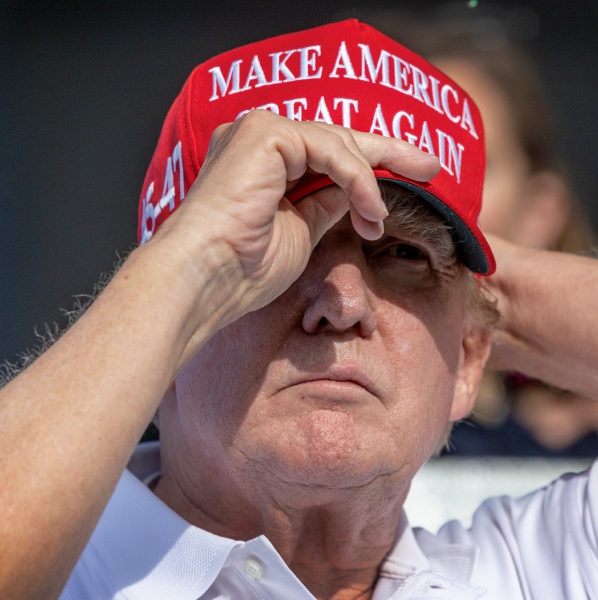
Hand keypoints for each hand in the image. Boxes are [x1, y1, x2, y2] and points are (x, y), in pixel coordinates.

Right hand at [152, 110, 439, 333]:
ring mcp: (261, 132)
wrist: (207, 279)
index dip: (370, 165)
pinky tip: (369, 211)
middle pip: (338, 138)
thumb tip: (354, 194)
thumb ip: (326, 204)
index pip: (328, 153)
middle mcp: (262, 141)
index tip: (411, 175)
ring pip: (336, 142)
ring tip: (379, 220)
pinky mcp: (264, 134)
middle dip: (388, 152)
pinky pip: (329, 150)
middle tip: (431, 165)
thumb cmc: (244, 269)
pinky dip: (356, 179)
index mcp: (266, 163)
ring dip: (368, 180)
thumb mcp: (301, 232)